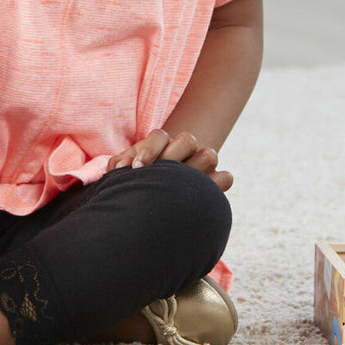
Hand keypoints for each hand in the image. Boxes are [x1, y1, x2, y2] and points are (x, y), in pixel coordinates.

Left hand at [107, 129, 233, 191]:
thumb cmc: (137, 184)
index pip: (159, 136)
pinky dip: (217, 184)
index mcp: (162, 144)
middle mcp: (184, 150)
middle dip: (172, 157)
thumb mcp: (125, 173)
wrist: (151, 207)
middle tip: (157, 177)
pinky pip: (225, 177)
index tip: (136, 169)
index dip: (149, 150)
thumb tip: (119, 168)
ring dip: (194, 169)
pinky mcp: (213, 184)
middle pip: (187, 140)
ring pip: (209, 155)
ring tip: (176, 189)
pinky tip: (198, 199)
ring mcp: (200, 165)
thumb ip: (120, 166)